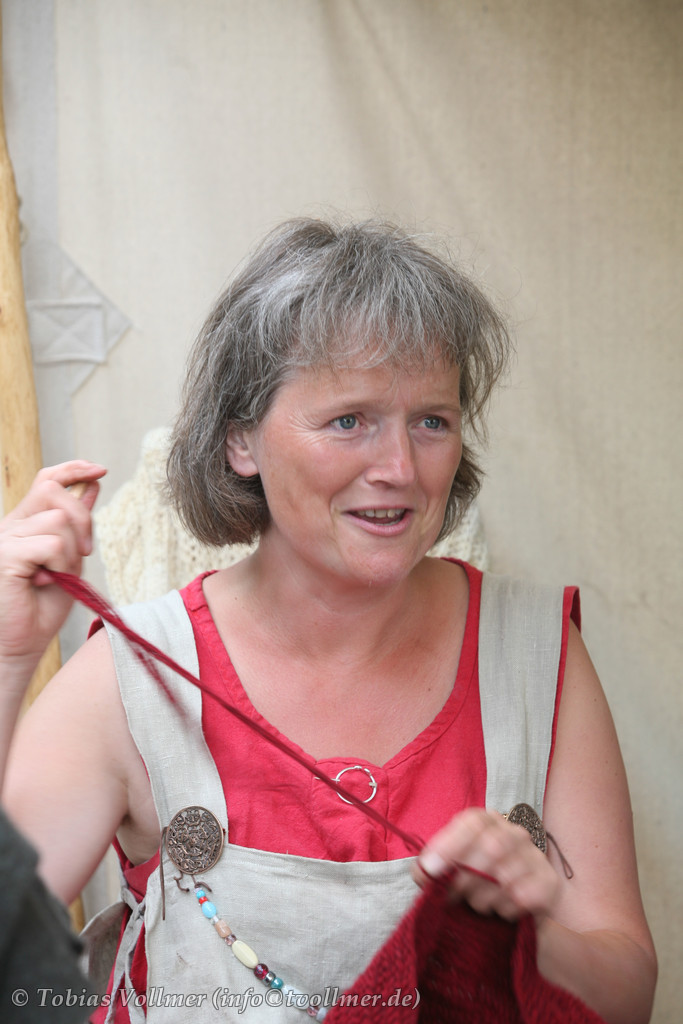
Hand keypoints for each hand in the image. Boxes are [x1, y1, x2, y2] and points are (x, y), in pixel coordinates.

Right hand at [0, 461, 105, 678]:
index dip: (73, 469)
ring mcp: (5, 538)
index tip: (100, 470)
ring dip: (71, 550)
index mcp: (23, 524)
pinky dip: (61, 563)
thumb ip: (76, 527)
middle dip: (82, 518)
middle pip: (54, 490)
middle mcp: (10, 526)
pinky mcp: (5, 555)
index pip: (46, 480)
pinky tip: (46, 580)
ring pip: (58, 518)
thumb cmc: (41, 609)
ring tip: (57, 574)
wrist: (20, 645)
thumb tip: (91, 486)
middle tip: (84, 553)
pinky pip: (52, 543)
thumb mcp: (68, 561)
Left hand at [414, 807, 559, 921]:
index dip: (450, 844)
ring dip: (483, 897)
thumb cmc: (477, 881)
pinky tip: (500, 910)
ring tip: (477, 903)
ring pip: (506, 876)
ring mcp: (534, 855)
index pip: (473, 823)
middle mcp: (513, 832)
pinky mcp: (548, 882)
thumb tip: (422, 872)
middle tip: (453, 895)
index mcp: (486, 822)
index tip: (430, 869)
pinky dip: (504, 909)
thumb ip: (432, 868)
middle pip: (492, 847)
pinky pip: (522, 897)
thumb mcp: (451, 870)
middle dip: (467, 877)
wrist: (516, 903)